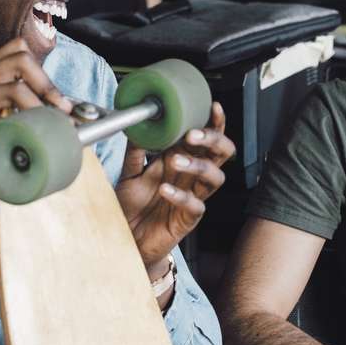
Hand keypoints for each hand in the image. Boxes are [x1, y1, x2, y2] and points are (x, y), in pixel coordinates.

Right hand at [0, 38, 74, 206]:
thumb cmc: (11, 148)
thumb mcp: (23, 117)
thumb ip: (41, 101)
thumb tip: (86, 111)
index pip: (17, 47)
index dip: (43, 68)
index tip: (58, 100)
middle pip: (20, 59)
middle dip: (47, 86)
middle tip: (61, 111)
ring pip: (15, 88)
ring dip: (40, 109)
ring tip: (48, 128)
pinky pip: (5, 117)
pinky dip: (29, 126)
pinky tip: (32, 140)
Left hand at [115, 102, 233, 274]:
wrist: (125, 237)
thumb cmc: (133, 206)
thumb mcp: (129, 173)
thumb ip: (135, 151)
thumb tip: (137, 124)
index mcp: (182, 160)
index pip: (206, 137)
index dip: (214, 122)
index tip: (213, 107)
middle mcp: (191, 176)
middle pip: (220, 154)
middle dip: (212, 140)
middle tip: (193, 135)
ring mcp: (192, 196)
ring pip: (215, 177)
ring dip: (199, 165)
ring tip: (176, 161)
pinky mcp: (187, 218)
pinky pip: (196, 205)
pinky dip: (182, 196)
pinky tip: (165, 191)